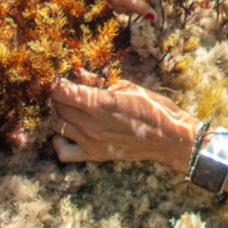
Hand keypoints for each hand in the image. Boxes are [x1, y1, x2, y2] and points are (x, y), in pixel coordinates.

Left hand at [50, 69, 197, 172]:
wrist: (168, 137)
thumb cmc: (152, 107)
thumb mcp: (127, 86)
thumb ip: (98, 81)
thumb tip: (78, 73)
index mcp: (100, 103)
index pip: (61, 91)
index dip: (58, 83)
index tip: (62, 78)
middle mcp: (91, 124)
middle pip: (58, 107)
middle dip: (60, 96)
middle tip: (70, 90)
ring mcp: (91, 142)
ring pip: (58, 125)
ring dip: (60, 114)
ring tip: (71, 107)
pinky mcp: (94, 155)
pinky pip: (64, 152)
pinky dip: (59, 141)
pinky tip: (67, 132)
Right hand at [99, 0, 193, 17]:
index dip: (132, 5)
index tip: (151, 14)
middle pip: (114, 1)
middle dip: (134, 8)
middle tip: (153, 14)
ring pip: (116, 6)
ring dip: (133, 9)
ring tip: (150, 7)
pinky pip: (120, 5)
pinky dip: (133, 7)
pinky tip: (145, 5)